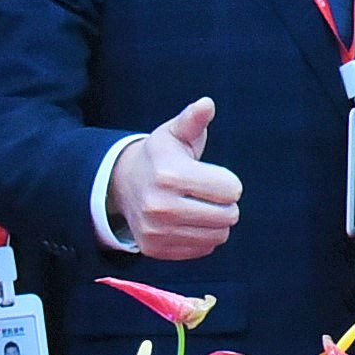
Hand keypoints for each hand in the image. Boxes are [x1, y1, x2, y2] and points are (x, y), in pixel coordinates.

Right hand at [112, 96, 239, 259]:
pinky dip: (203, 236)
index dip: (229, 182)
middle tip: (209, 194)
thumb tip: (207, 104)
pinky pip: (203, 249)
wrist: (123, 184)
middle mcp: (159, 207)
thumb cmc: (161, 156)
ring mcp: (155, 232)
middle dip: (226, 203)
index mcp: (170, 175)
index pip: (231, 190)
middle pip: (228, 216)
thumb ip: (193, 120)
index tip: (213, 176)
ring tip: (201, 206)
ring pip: (219, 235)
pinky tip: (189, 221)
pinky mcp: (155, 250)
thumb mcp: (175, 133)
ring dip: (217, 221)